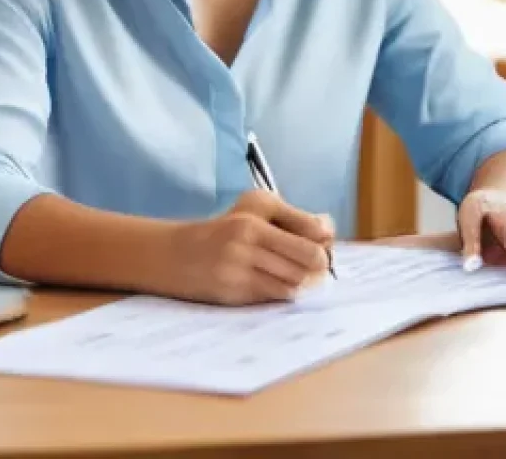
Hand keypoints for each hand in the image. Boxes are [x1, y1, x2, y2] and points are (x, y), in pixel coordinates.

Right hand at [166, 190, 333, 304]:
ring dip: (305, 283)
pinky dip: (285, 293)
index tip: (326, 249)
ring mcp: (240, 265)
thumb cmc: (224, 231)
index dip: (325, 243)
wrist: (176, 255)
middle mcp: (247, 236)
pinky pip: (276, 296)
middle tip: (320, 270)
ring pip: (295, 280)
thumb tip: (328, 231)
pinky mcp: (234, 291)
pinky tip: (281, 287)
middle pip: (308, 258)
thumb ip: (292, 218)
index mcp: (256, 213)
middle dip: (320, 266)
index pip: (309, 230)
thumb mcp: (254, 209)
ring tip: (301, 279)